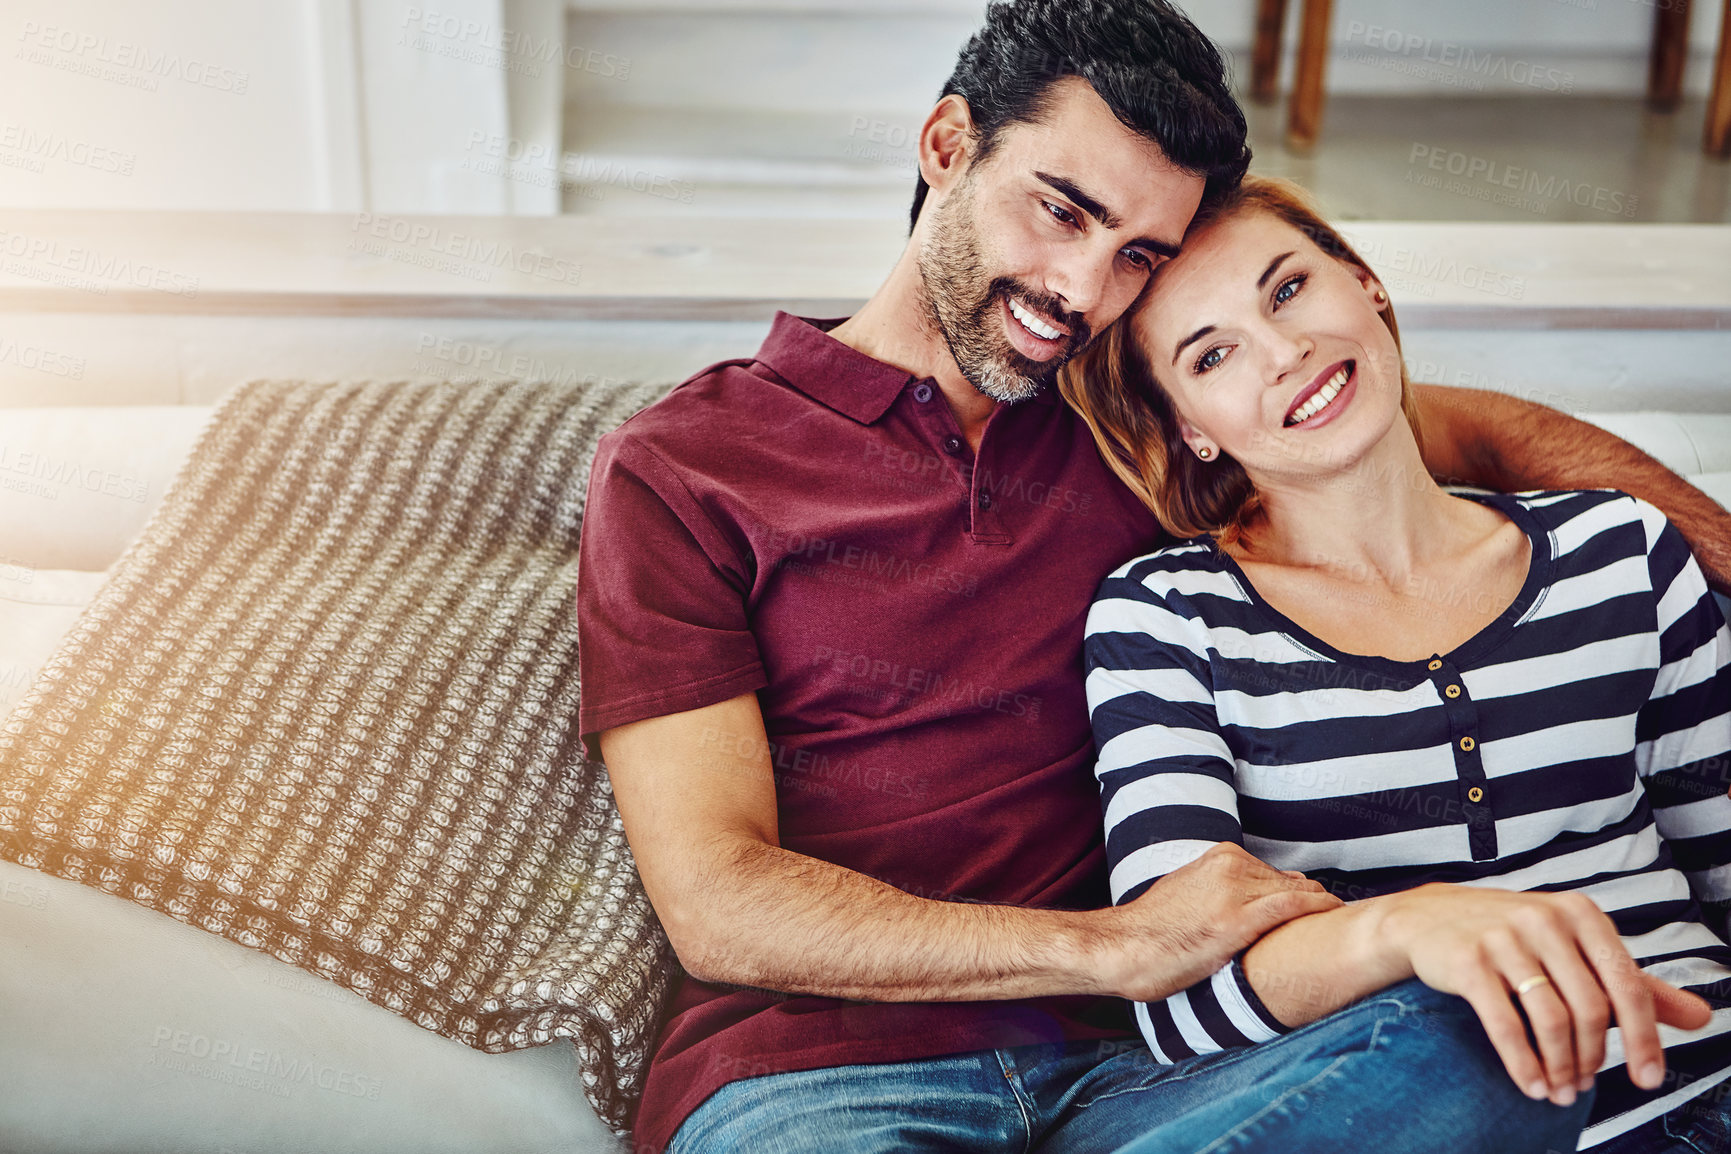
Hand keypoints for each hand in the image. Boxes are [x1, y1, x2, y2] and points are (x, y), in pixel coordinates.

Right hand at [1104, 842, 1341, 1002]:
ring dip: (1320, 909)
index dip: (1295, 895)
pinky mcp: (1238, 920)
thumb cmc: (1153, 931)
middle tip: (1333, 925)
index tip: (1313, 912)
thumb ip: (1220, 888)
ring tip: (1341, 925)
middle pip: (1288, 883)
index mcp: (1218, 856)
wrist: (1123, 948)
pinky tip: (1337, 913)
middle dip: (1311, 904)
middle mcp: (1229, 866)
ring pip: (1296, 893)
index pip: (1273, 873)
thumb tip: (1253, 897)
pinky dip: (1319, 908)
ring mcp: (1235, 891)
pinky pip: (1292, 906)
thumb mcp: (1186, 892)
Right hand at [1373, 883, 1712, 1105]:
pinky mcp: (1468, 960)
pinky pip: (1505, 1024)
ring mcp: (1503, 938)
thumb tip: (1701, 1015)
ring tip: (1558, 1089)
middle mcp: (1545, 920)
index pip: (1628, 985)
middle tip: (1584, 1086)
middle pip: (1590, 1009)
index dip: (1644, 1039)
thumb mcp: (1575, 946)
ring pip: (1551, 1020)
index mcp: (1580, 914)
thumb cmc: (1510, 935)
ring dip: (1560, 1068)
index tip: (1647, 1077)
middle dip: (1592, 1060)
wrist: (1426, 918)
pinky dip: (1523, 1063)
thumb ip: (1636, 983)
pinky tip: (1530, 1083)